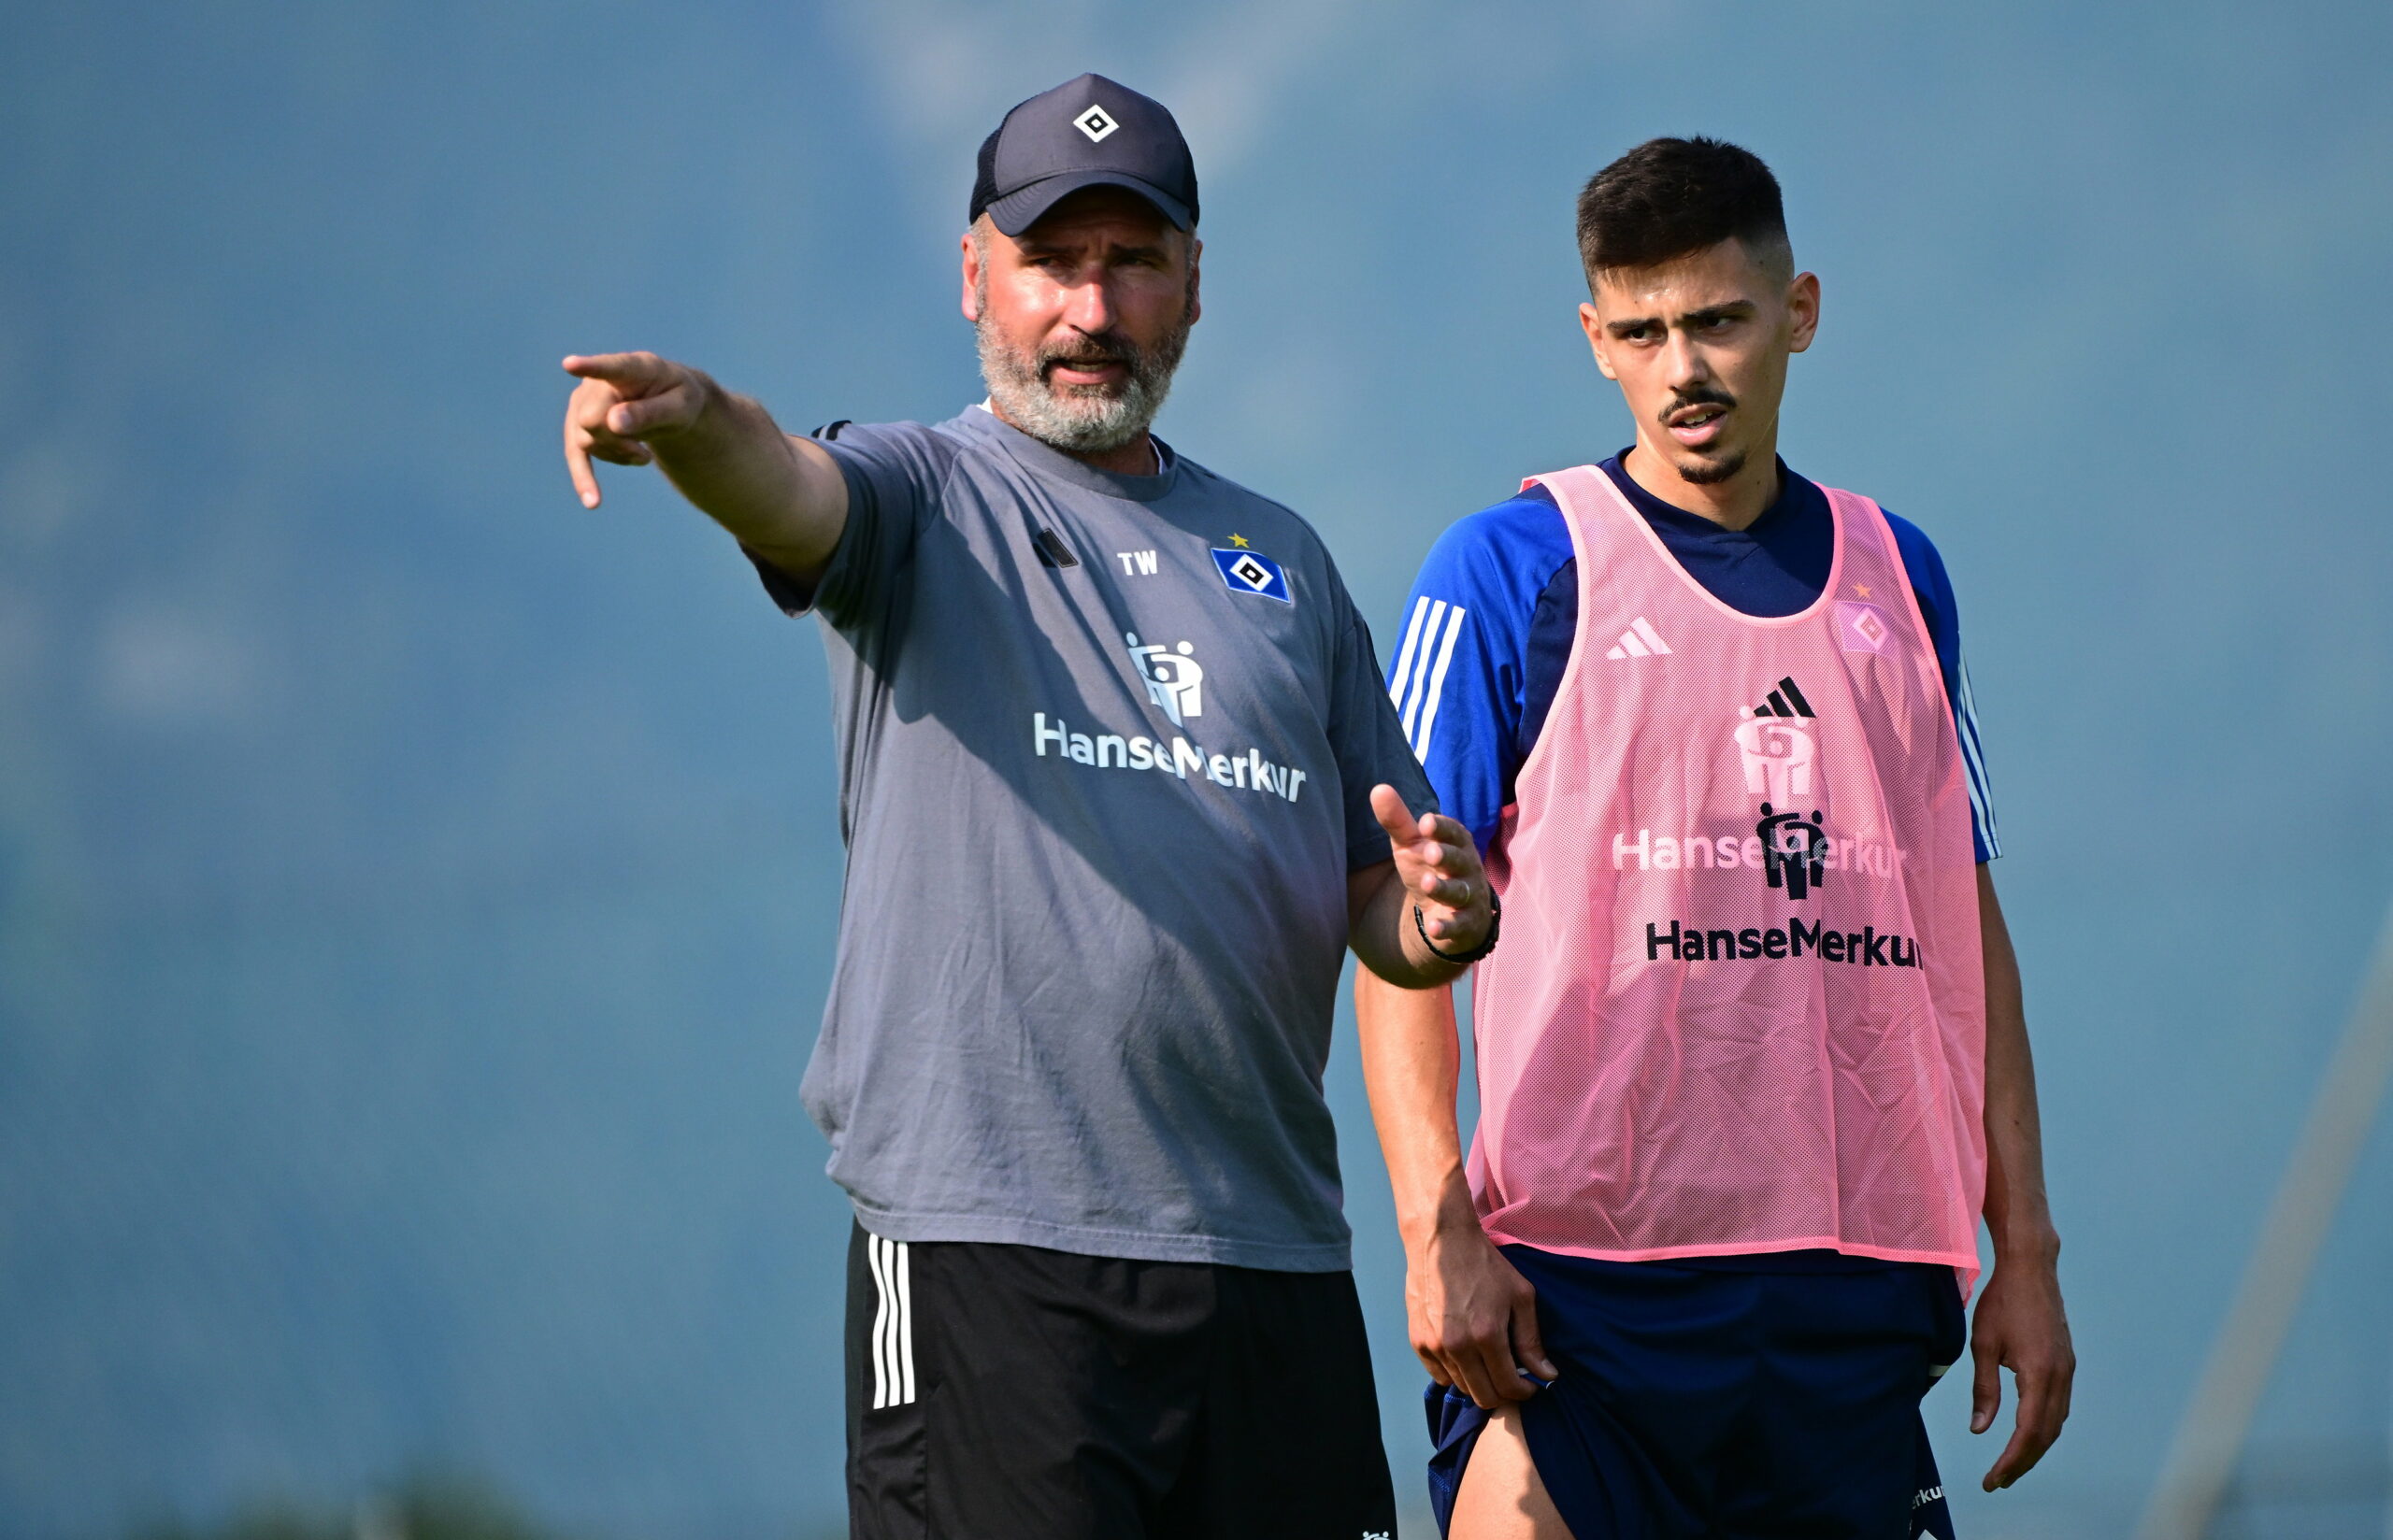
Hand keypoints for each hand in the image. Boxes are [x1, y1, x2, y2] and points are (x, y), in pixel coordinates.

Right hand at [560, 352, 712, 507]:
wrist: (670, 404)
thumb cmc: (679, 399)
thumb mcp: (681, 407)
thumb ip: (651, 413)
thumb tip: (613, 423)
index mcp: (634, 368)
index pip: (611, 367)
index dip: (590, 367)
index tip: (570, 365)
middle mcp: (600, 380)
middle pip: (593, 419)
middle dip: (619, 443)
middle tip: (647, 455)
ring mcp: (585, 401)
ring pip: (586, 439)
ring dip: (617, 455)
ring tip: (643, 454)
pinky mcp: (579, 424)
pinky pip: (575, 454)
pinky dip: (585, 478)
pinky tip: (593, 502)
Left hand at [1372, 785, 1490, 953]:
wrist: (1453, 909)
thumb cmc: (1431, 866)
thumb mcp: (1412, 845)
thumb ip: (1397, 820)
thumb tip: (1378, 789)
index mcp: (1456, 844)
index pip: (1453, 832)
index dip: (1442, 828)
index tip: (1426, 822)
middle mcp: (1466, 868)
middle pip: (1459, 860)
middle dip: (1446, 856)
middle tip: (1430, 852)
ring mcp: (1468, 896)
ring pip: (1459, 891)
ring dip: (1445, 888)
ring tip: (1428, 883)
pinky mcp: (1466, 924)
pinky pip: (1459, 926)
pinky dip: (1447, 927)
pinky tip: (1433, 928)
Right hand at [1408, 1217, 1557, 1408]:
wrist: (1442, 1241)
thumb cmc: (1486, 1266)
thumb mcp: (1520, 1297)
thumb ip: (1531, 1341)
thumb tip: (1547, 1375)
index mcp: (1487, 1335)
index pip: (1508, 1387)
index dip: (1525, 1392)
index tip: (1530, 1384)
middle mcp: (1457, 1346)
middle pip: (1484, 1397)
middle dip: (1503, 1393)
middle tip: (1511, 1377)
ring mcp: (1434, 1345)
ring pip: (1462, 1388)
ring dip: (1479, 1382)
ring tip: (1488, 1361)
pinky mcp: (1418, 1341)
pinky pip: (1439, 1375)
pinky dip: (1456, 1373)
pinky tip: (1466, 1354)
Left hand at [1968, 1254, 2074, 1489]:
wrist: (2031, 1268)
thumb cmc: (2002, 1302)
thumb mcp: (1983, 1345)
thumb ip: (1984, 1390)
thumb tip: (1980, 1429)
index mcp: (2039, 1374)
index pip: (2028, 1433)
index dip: (2012, 1460)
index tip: (1994, 1479)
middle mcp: (2060, 1376)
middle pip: (2046, 1434)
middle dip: (2023, 1461)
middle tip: (1998, 1480)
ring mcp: (2067, 1370)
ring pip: (2056, 1422)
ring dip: (2035, 1446)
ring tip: (2011, 1463)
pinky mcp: (2066, 1363)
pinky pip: (2059, 1405)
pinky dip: (2045, 1426)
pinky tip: (2028, 1433)